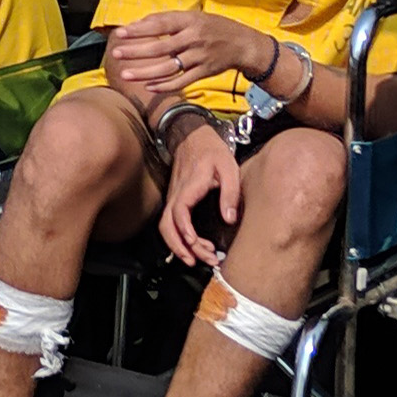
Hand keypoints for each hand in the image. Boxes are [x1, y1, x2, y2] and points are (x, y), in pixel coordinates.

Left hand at [106, 12, 267, 95]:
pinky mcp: (204, 72)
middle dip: (136, 51)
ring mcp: (199, 57)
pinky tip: (149, 87)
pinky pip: (182, 81)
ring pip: (168, 67)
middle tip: (115, 54)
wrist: (243, 44)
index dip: (139, 30)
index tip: (120, 33)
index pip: (160, 25)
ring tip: (125, 74)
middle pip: (160, 47)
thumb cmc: (213, 27)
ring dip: (145, 72)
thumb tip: (139, 24)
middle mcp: (194, 38)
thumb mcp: (193, 17)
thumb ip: (168, 20)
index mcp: (190, 21)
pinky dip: (165, 86)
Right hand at [154, 117, 240, 268]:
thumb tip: (229, 218)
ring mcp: (174, 198)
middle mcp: (177, 195)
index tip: (196, 242)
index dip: (185, 230)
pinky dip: (179, 238)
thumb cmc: (211, 150)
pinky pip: (171, 223)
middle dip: (180, 247)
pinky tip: (194, 246)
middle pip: (167, 226)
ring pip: (166, 227)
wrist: (192, 135)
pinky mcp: (176, 200)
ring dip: (178, 246)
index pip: (179, 211)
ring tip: (196, 259)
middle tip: (200, 261)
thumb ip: (230, 192)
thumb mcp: (228, 166)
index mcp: (189, 187)